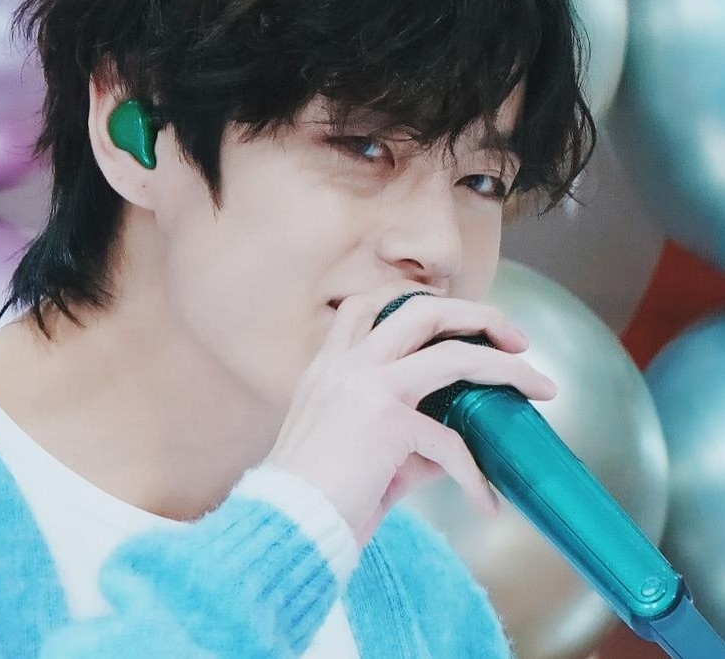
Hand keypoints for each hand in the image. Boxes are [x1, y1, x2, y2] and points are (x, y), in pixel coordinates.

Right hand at [266, 281, 556, 544]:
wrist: (285, 522)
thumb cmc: (311, 494)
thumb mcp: (353, 449)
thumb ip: (403, 435)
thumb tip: (456, 447)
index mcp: (326, 367)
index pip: (367, 307)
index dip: (414, 301)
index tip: (453, 318)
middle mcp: (345, 365)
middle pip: (420, 309)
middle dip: (476, 314)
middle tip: (513, 336)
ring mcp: (366, 386)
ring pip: (452, 353)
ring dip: (504, 366)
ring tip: (539, 385)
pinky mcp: (388, 422)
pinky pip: (451, 443)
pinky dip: (474, 476)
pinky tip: (484, 503)